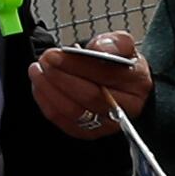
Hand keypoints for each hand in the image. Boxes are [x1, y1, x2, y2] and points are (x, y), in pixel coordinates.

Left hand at [30, 32, 151, 136]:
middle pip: (89, 96)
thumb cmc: (117, 64)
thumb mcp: (122, 45)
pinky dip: (47, 103)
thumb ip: (115, 42)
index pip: (105, 76)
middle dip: (60, 77)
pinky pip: (64, 121)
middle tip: (45, 61)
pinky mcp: (88, 133)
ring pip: (74, 111)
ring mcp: (106, 125)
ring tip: (37, 70)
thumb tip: (100, 49)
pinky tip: (40, 86)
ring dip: (50, 90)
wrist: (119, 83)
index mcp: (137, 84)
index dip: (76, 65)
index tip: (55, 54)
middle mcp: (125, 109)